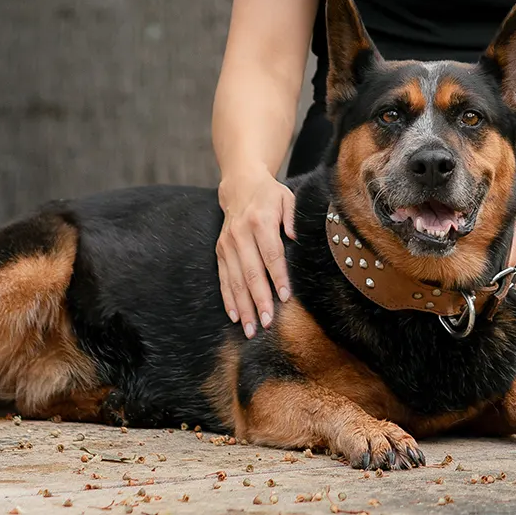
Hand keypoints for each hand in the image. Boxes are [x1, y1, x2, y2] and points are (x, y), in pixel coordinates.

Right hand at [216, 166, 296, 336]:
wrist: (240, 185)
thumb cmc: (269, 194)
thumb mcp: (287, 197)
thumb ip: (292, 217)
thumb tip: (295, 238)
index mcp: (260, 221)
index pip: (271, 254)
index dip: (277, 277)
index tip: (284, 297)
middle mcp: (240, 235)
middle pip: (251, 272)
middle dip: (259, 300)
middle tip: (267, 323)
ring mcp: (227, 245)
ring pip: (235, 281)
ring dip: (244, 307)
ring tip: (252, 328)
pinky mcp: (220, 252)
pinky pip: (224, 279)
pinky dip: (229, 299)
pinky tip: (235, 316)